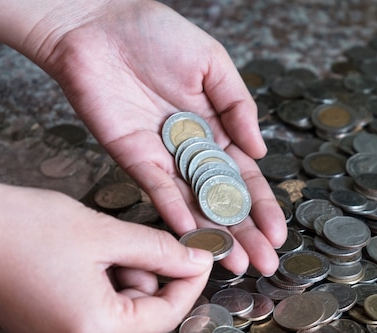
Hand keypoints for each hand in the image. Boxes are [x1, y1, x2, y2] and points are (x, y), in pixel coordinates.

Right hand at [0, 181, 212, 332]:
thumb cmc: (27, 228)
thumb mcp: (107, 234)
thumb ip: (161, 251)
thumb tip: (198, 261)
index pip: (166, 314)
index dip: (190, 281)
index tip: (202, 253)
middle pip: (144, 314)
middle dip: (150, 274)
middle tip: (132, 241)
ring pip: (123, 310)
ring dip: (126, 275)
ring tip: (99, 246)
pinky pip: (98, 312)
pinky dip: (106, 284)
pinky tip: (88, 258)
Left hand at [34, 0, 285, 275]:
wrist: (98, 25)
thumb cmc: (157, 34)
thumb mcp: (213, 64)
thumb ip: (239, 107)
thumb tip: (261, 151)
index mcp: (216, 131)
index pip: (244, 178)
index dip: (261, 207)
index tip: (278, 234)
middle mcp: (192, 152)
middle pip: (222, 201)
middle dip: (245, 233)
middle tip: (265, 264)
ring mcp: (163, 158)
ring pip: (193, 204)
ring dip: (215, 234)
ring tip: (237, 263)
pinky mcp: (132, 156)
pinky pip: (156, 189)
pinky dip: (174, 210)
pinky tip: (193, 232)